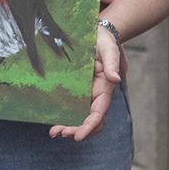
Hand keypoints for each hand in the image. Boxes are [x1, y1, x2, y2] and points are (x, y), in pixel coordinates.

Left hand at [50, 24, 126, 141]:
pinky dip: (63, 116)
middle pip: (88, 121)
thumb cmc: (105, 41)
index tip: (78, 136)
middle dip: (76, 130)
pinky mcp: (75, 90)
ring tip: (54, 132)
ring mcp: (85, 94)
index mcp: (104, 89)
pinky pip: (70, 107)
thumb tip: (116, 79)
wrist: (97, 33)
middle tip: (60, 133)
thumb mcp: (109, 50)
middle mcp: (95, 95)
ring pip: (79, 117)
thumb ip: (112, 64)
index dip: (89, 126)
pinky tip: (52, 121)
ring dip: (68, 127)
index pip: (98, 113)